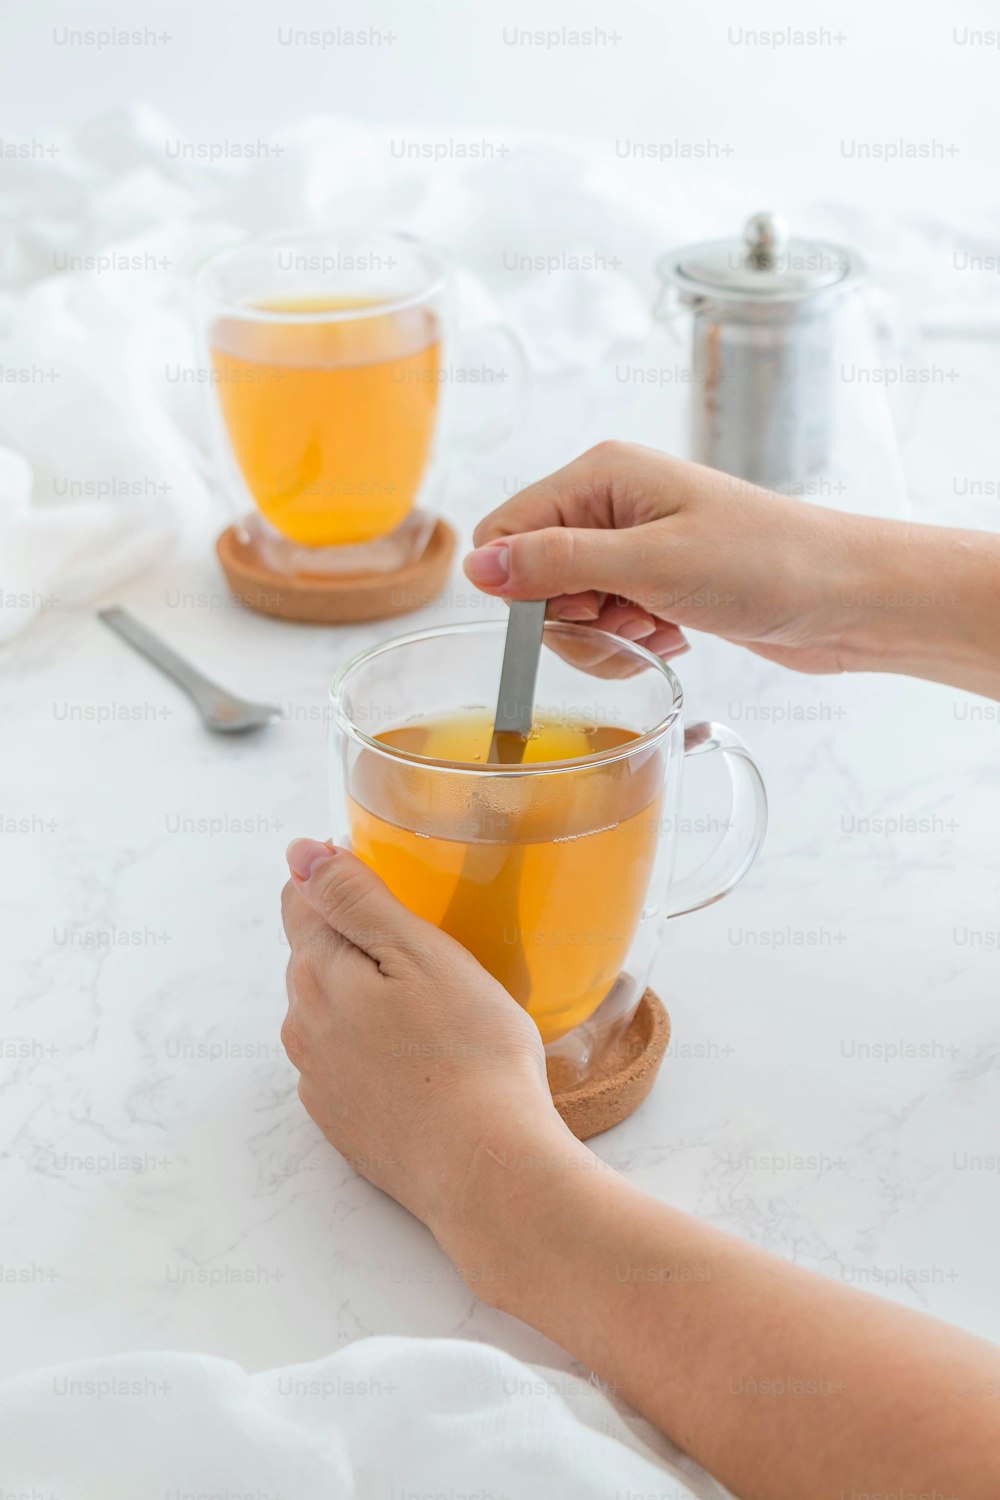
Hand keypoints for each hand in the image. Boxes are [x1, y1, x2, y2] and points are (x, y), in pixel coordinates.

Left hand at [280, 838, 576, 1253]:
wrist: (486, 1169)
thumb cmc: (469, 1052)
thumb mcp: (420, 952)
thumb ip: (355, 898)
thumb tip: (300, 852)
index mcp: (316, 974)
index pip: (303, 902)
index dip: (346, 885)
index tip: (398, 893)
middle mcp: (301, 1028)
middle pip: (318, 958)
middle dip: (362, 946)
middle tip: (433, 954)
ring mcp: (319, 1082)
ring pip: (334, 1014)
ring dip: (371, 1001)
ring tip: (437, 1012)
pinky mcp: (343, 1124)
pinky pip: (350, 1064)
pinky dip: (379, 1052)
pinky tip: (427, 1063)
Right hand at [463, 442, 877, 675]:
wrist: (847, 598)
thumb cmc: (766, 563)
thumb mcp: (651, 564)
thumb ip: (557, 563)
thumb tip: (476, 567)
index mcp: (601, 475)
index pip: (505, 532)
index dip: (524, 586)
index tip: (581, 609)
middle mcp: (609, 504)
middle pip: (532, 579)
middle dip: (572, 621)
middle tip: (629, 621)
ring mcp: (633, 546)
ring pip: (568, 612)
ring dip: (606, 639)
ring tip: (660, 630)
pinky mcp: (655, 584)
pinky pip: (607, 627)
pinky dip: (632, 644)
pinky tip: (675, 637)